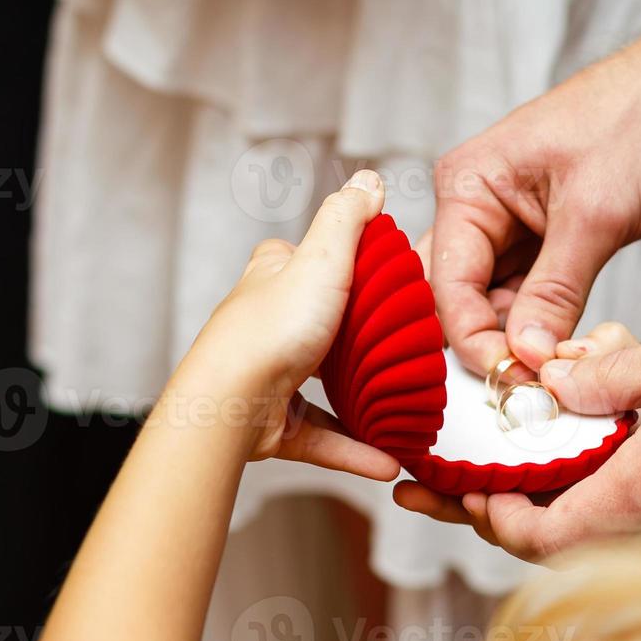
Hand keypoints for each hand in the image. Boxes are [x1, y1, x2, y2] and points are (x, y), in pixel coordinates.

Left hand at [180, 169, 399, 481]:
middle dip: (362, 338)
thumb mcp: (322, 258)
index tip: (393, 280)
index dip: (347, 264)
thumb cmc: (273, 327)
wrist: (229, 402)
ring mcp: (271, 376)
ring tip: (407, 411)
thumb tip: (368, 179)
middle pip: (323, 325)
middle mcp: (268, 323)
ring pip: (326, 388)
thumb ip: (348, 219)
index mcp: (274, 278)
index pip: (311, 261)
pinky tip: (390, 461)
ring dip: (367, 403)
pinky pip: (324, 438)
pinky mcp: (274, 425)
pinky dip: (356, 450)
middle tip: (411, 347)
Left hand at [394, 321, 640, 560]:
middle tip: (460, 493)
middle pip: (560, 553)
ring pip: (597, 556)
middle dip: (505, 523)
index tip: (476, 492)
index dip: (496, 521)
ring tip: (501, 489)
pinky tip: (580, 500)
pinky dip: (598, 532)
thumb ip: (616, 375)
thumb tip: (555, 386)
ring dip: (548, 527)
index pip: (542, 534)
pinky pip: (638, 555)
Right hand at [428, 5, 640, 373]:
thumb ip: (554, 292)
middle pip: (456, 294)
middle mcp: (476, 203)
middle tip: (523, 385)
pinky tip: (560, 346)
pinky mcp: (540, 234)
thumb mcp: (595, 216)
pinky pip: (523, 291)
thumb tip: (526, 356)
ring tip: (550, 370)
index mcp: (468, 185)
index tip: (511, 379)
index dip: (473, 339)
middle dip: (486, 341)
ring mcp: (506, 220)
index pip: (447, 284)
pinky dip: (539, 321)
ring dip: (515, 335)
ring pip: (490, 299)